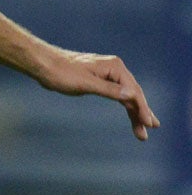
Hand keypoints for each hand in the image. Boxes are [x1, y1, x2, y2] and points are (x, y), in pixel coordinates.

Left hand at [31, 46, 160, 140]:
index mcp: (114, 67)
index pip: (134, 91)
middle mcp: (114, 68)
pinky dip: (123, 104)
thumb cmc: (61, 73)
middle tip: (150, 130)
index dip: (142, 108)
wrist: (43, 64)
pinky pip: (117, 93)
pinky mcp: (100, 78)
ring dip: (134, 111)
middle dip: (141, 112)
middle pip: (133, 93)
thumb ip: (108, 90)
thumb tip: (131, 95)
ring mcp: (108, 73)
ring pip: (126, 95)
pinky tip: (130, 114)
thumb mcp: (85, 83)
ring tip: (142, 130)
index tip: (148, 124)